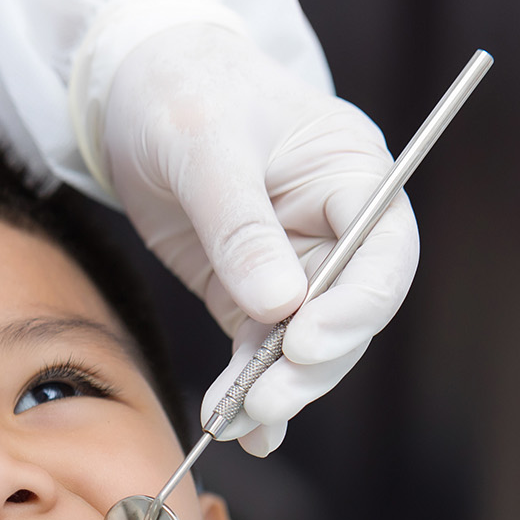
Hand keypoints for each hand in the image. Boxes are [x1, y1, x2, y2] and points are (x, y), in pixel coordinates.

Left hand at [100, 23, 418, 454]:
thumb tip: (279, 307)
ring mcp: (295, 267)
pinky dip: (248, 390)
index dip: (356, 306)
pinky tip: (235, 426)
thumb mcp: (205, 146)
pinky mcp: (249, 295)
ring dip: (275, 388)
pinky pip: (260, 351)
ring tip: (235, 422)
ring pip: (304, 345)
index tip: (306, 341)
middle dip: (310, 364)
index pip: (383, 253)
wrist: (136, 93)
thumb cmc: (183, 94)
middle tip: (266, 401)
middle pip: (349, 314)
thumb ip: (241, 226)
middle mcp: (336, 229)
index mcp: (352, 175)